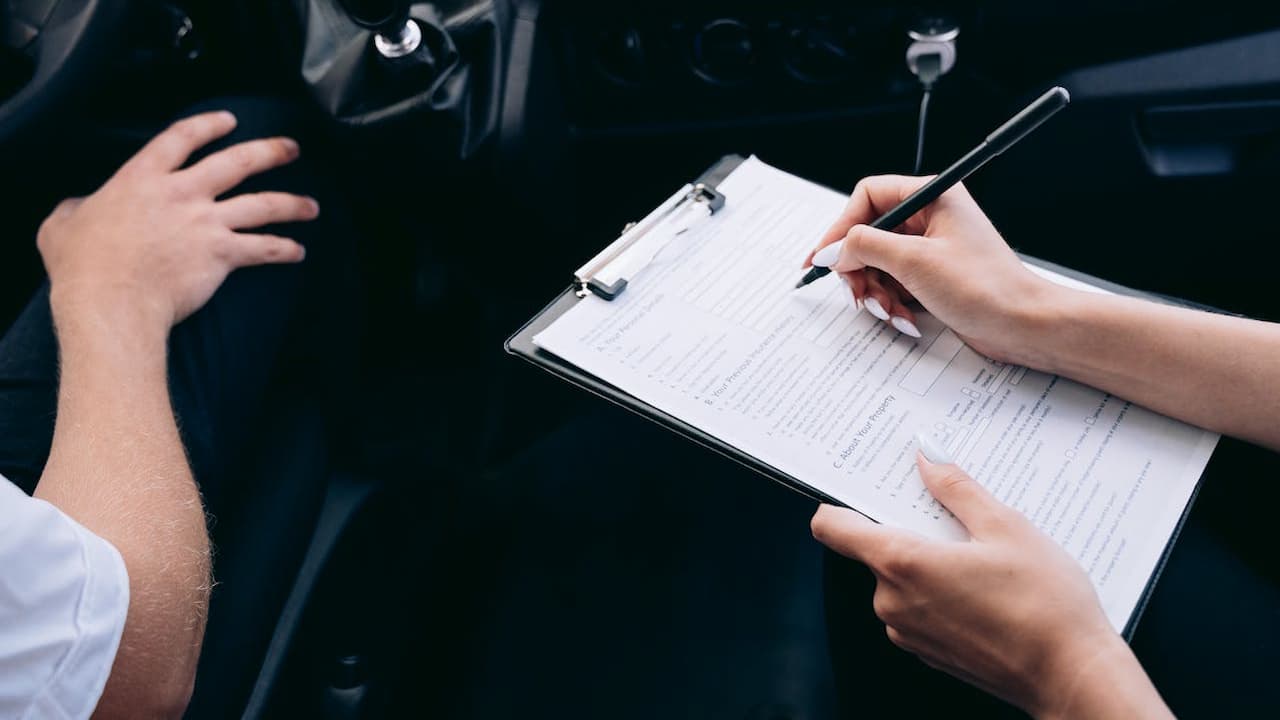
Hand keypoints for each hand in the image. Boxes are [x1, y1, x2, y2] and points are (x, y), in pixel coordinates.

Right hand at [38, 110, 317, 332]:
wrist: (112, 299)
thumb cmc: (84, 265)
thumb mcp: (64, 223)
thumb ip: (77, 208)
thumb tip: (78, 209)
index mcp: (143, 177)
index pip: (182, 137)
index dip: (209, 125)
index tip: (230, 121)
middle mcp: (182, 193)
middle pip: (238, 162)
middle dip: (270, 152)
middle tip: (291, 149)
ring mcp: (206, 222)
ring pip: (263, 204)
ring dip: (292, 204)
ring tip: (312, 206)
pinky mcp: (223, 254)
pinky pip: (264, 248)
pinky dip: (284, 249)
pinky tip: (298, 251)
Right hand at [804, 175, 1062, 363]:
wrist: (1022, 325)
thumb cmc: (984, 287)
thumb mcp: (913, 262)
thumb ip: (863, 248)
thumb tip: (830, 250)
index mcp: (931, 196)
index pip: (868, 196)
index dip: (841, 227)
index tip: (825, 257)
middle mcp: (930, 217)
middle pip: (868, 234)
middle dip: (859, 269)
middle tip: (858, 292)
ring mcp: (930, 248)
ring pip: (877, 263)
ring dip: (875, 291)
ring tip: (888, 310)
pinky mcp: (932, 276)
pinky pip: (894, 283)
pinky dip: (892, 302)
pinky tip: (905, 318)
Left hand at [811, 452, 1154, 717]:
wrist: (1072, 676)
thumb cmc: (1045, 604)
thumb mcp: (1006, 526)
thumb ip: (957, 488)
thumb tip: (928, 458)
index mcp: (901, 563)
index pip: (832, 527)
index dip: (838, 502)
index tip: (858, 487)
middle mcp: (892, 601)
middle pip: (876, 549)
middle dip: (909, 529)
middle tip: (954, 517)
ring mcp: (908, 631)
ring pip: (901, 579)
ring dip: (930, 562)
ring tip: (983, 557)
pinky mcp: (929, 651)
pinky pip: (920, 607)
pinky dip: (941, 592)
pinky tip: (986, 589)